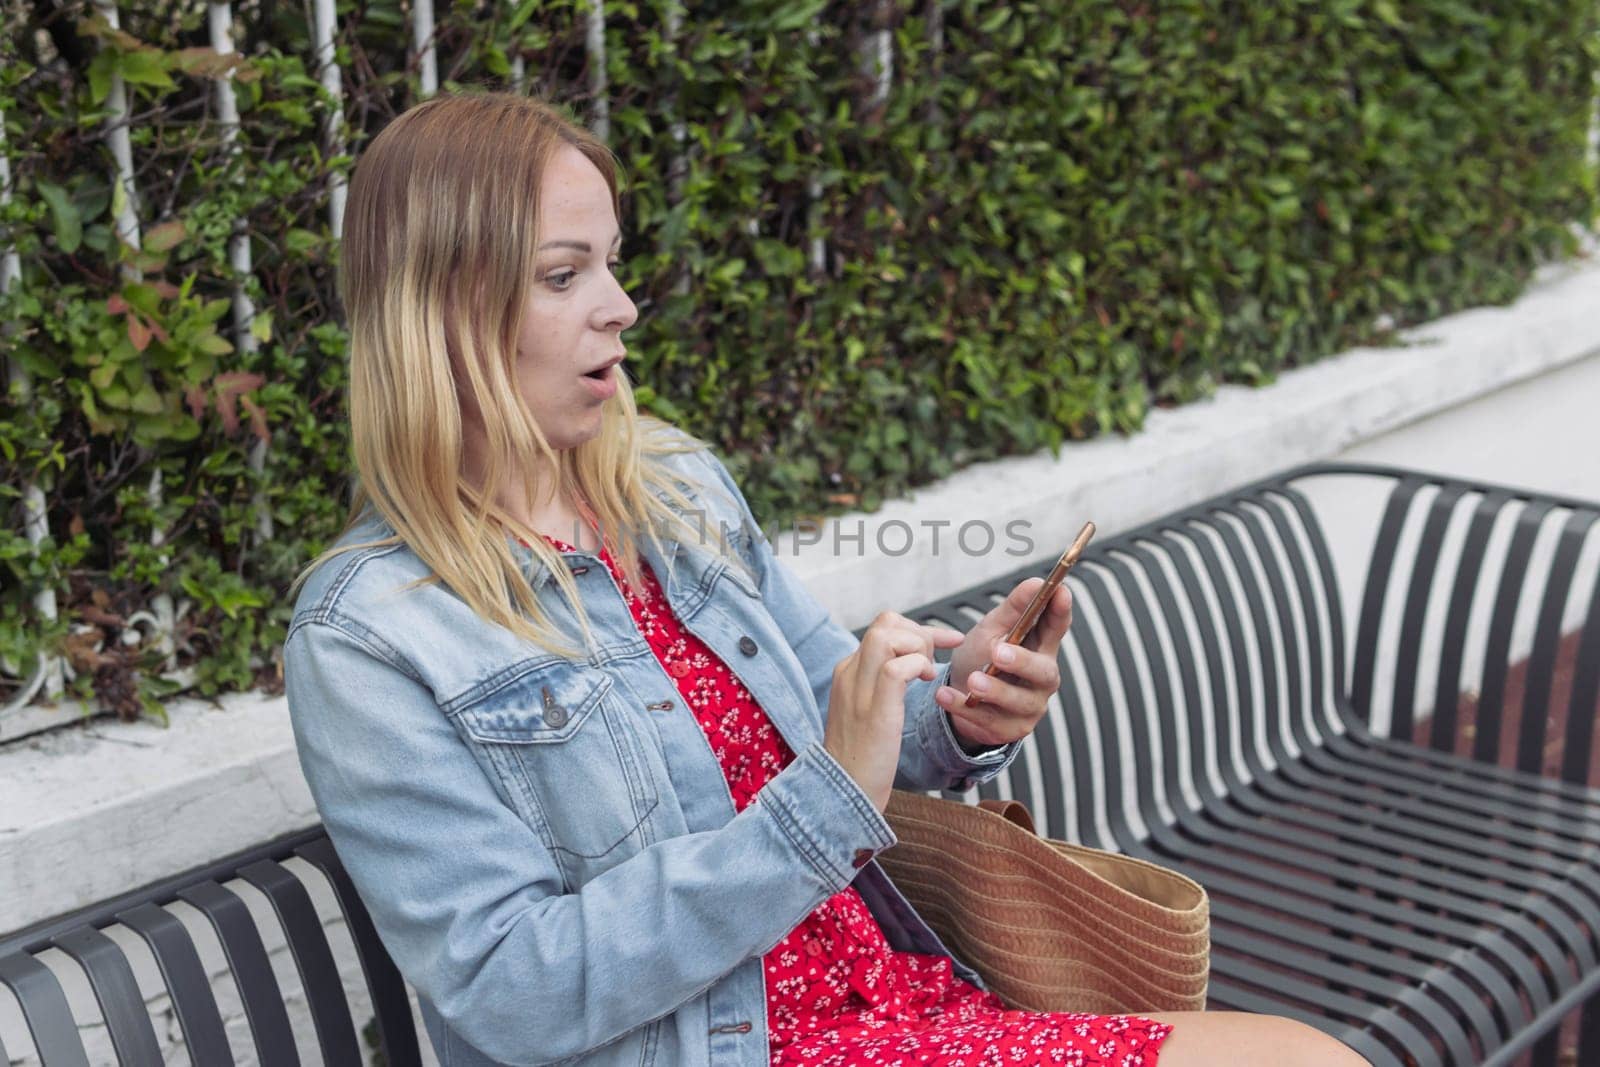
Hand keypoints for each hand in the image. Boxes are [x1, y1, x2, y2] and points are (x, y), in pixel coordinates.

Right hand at [825, 612, 965, 810]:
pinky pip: (895, 668)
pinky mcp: (874, 710)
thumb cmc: (864, 758)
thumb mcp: (868, 712)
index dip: (916, 630)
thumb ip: (881, 686)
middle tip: (933, 662)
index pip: (881, 628)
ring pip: (886, 636)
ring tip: (926, 674)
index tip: (944, 643)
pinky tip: (925, 684)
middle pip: (884, 623)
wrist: (844, 792)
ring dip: (918, 647)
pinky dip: (917, 667)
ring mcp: (859, 690)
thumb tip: (910, 666)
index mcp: (848, 673)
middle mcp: (850, 674)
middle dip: (919, 633)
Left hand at [934, 578, 1072, 749]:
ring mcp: (1030, 706)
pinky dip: (964, 707)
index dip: (1061, 611)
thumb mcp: (992, 630)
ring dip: (994, 690)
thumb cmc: (981, 658)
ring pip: (1018, 700)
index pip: (1057, 627)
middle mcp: (1042, 678)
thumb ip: (1013, 609)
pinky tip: (945, 695)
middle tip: (998, 652)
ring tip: (972, 681)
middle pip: (1043, 670)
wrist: (958, 697)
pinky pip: (990, 720)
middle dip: (1022, 661)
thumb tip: (1036, 581)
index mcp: (1041, 647)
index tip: (1060, 591)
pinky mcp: (1012, 729)